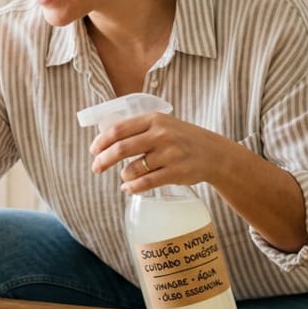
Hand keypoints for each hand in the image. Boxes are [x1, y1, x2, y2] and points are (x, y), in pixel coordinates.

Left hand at [89, 111, 231, 192]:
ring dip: (123, 175)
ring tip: (125, 177)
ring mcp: (170, 154)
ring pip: (132, 168)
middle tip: (96, 168)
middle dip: (103, 160)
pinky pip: (146, 183)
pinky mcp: (176, 172)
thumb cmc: (182, 139)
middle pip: (121, 148)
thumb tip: (104, 139)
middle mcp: (161, 134)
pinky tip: (128, 189)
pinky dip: (132, 188)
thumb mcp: (163, 125)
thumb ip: (138, 129)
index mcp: (154, 119)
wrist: (214, 154)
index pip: (119, 129)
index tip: (93, 150)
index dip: (101, 141)